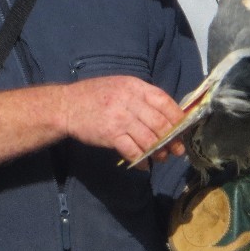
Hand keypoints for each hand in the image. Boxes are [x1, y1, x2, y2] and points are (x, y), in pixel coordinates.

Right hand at [62, 76, 186, 166]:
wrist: (66, 106)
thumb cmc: (96, 95)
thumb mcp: (121, 86)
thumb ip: (143, 97)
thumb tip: (169, 114)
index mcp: (135, 87)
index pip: (165, 101)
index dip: (178, 117)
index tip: (184, 128)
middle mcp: (130, 101)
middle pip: (160, 123)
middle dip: (172, 138)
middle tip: (178, 149)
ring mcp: (120, 119)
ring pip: (149, 139)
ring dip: (159, 152)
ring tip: (162, 157)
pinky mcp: (111, 135)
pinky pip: (133, 151)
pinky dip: (142, 160)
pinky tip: (145, 164)